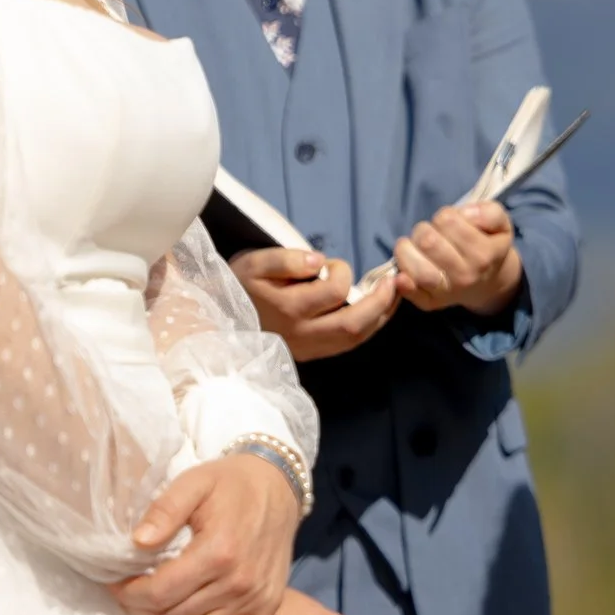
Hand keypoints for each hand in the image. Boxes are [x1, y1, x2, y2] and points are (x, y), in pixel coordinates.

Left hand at [111, 453, 303, 614]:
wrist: (280, 486)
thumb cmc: (232, 483)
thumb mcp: (194, 482)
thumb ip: (165, 510)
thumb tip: (136, 543)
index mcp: (218, 551)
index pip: (159, 592)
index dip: (128, 593)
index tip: (115, 583)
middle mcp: (238, 582)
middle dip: (141, 609)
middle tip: (131, 593)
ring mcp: (254, 599)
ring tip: (153, 608)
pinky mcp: (268, 607)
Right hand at [231, 248, 398, 361]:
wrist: (218, 315)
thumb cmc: (240, 283)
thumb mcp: (255, 262)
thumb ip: (285, 260)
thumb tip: (318, 262)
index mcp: (288, 309)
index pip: (334, 293)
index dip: (343, 273)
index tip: (332, 263)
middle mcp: (300, 334)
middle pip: (353, 325)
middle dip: (381, 302)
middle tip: (396, 280)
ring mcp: (307, 348)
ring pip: (354, 339)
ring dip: (381, 317)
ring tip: (394, 294)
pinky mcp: (310, 354)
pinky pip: (346, 345)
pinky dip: (368, 328)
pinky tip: (377, 311)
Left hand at [394, 202, 523, 316]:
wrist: (489, 282)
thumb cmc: (489, 245)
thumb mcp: (501, 224)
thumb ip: (489, 212)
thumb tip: (464, 214)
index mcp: (483, 254)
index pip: (447, 221)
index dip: (444, 215)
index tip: (448, 222)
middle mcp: (466, 275)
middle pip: (427, 242)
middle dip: (423, 229)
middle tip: (429, 233)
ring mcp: (448, 292)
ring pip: (416, 269)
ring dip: (406, 251)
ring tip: (413, 246)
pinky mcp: (431, 303)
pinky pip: (411, 293)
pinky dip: (402, 282)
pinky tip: (401, 273)